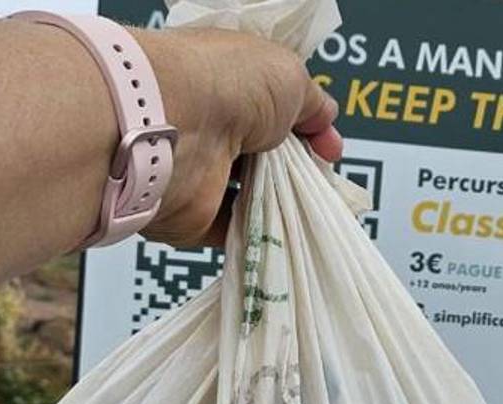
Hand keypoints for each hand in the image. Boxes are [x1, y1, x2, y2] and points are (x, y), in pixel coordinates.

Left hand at [131, 27, 341, 246]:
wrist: (173, 126)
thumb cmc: (225, 83)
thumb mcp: (289, 75)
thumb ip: (311, 100)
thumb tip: (325, 116)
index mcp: (228, 81)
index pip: (273, 107)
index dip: (306, 126)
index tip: (329, 147)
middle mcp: (211, 123)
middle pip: (263, 153)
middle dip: (297, 167)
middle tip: (322, 177)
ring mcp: (200, 169)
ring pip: (250, 192)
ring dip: (280, 199)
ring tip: (310, 201)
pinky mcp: (192, 212)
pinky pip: (233, 227)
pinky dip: (258, 229)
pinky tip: (285, 226)